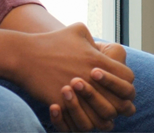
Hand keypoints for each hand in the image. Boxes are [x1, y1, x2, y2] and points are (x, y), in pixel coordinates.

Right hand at [16, 23, 134, 132]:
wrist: (26, 55)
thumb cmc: (52, 41)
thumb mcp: (78, 30)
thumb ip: (95, 40)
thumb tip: (103, 50)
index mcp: (97, 60)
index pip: (128, 79)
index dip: (125, 84)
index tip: (117, 86)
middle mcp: (91, 78)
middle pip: (121, 103)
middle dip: (121, 105)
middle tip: (113, 104)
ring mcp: (77, 93)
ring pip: (104, 118)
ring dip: (104, 117)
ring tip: (99, 113)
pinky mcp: (63, 104)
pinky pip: (81, 123)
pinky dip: (84, 122)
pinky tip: (82, 116)